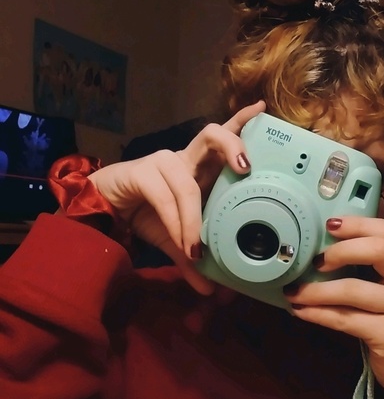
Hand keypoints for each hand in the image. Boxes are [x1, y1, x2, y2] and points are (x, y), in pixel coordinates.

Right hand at [88, 101, 265, 292]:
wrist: (106, 210)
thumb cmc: (147, 214)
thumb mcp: (177, 238)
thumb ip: (194, 259)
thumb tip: (212, 290)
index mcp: (201, 166)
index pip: (223, 135)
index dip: (243, 120)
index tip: (263, 108)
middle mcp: (186, 158)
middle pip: (211, 134)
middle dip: (231, 143)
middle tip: (246, 167)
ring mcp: (164, 162)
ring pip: (186, 177)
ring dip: (194, 216)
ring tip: (199, 246)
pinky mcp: (142, 172)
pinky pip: (166, 196)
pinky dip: (177, 222)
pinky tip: (184, 243)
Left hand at [284, 216, 383, 398]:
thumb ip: (369, 266)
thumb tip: (321, 247)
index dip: (358, 224)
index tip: (330, 225)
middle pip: (378, 250)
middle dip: (341, 251)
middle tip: (317, 261)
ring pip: (353, 289)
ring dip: (317, 290)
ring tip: (294, 291)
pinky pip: (345, 318)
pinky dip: (317, 313)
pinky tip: (300, 310)